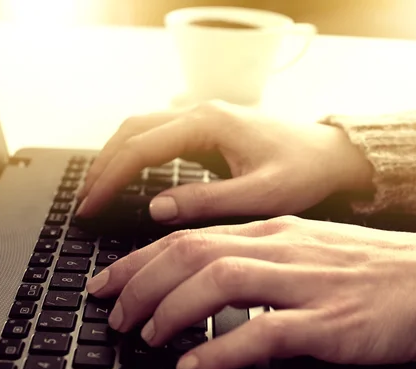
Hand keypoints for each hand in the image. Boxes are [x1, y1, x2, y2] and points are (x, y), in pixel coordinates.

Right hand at [77, 100, 372, 222]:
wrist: (330, 155)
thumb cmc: (303, 172)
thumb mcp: (260, 195)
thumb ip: (208, 202)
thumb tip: (157, 209)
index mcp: (208, 123)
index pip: (141, 147)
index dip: (110, 179)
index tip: (90, 207)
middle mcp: (200, 112)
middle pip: (132, 130)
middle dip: (103, 165)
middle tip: (84, 202)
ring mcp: (202, 117)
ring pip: (141, 129)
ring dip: (114, 156)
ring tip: (96, 189)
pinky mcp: (207, 129)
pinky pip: (158, 135)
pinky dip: (134, 154)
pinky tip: (127, 175)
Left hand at [86, 216, 415, 368]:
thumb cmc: (368, 269)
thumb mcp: (304, 249)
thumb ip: (254, 258)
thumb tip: (199, 280)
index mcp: (272, 229)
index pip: (189, 237)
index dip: (140, 261)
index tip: (110, 283)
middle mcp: (281, 248)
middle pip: (193, 254)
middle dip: (142, 284)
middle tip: (115, 314)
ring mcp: (305, 283)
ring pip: (219, 283)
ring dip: (171, 310)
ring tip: (146, 336)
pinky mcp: (329, 321)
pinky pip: (264, 331)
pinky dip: (221, 348)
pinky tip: (195, 366)